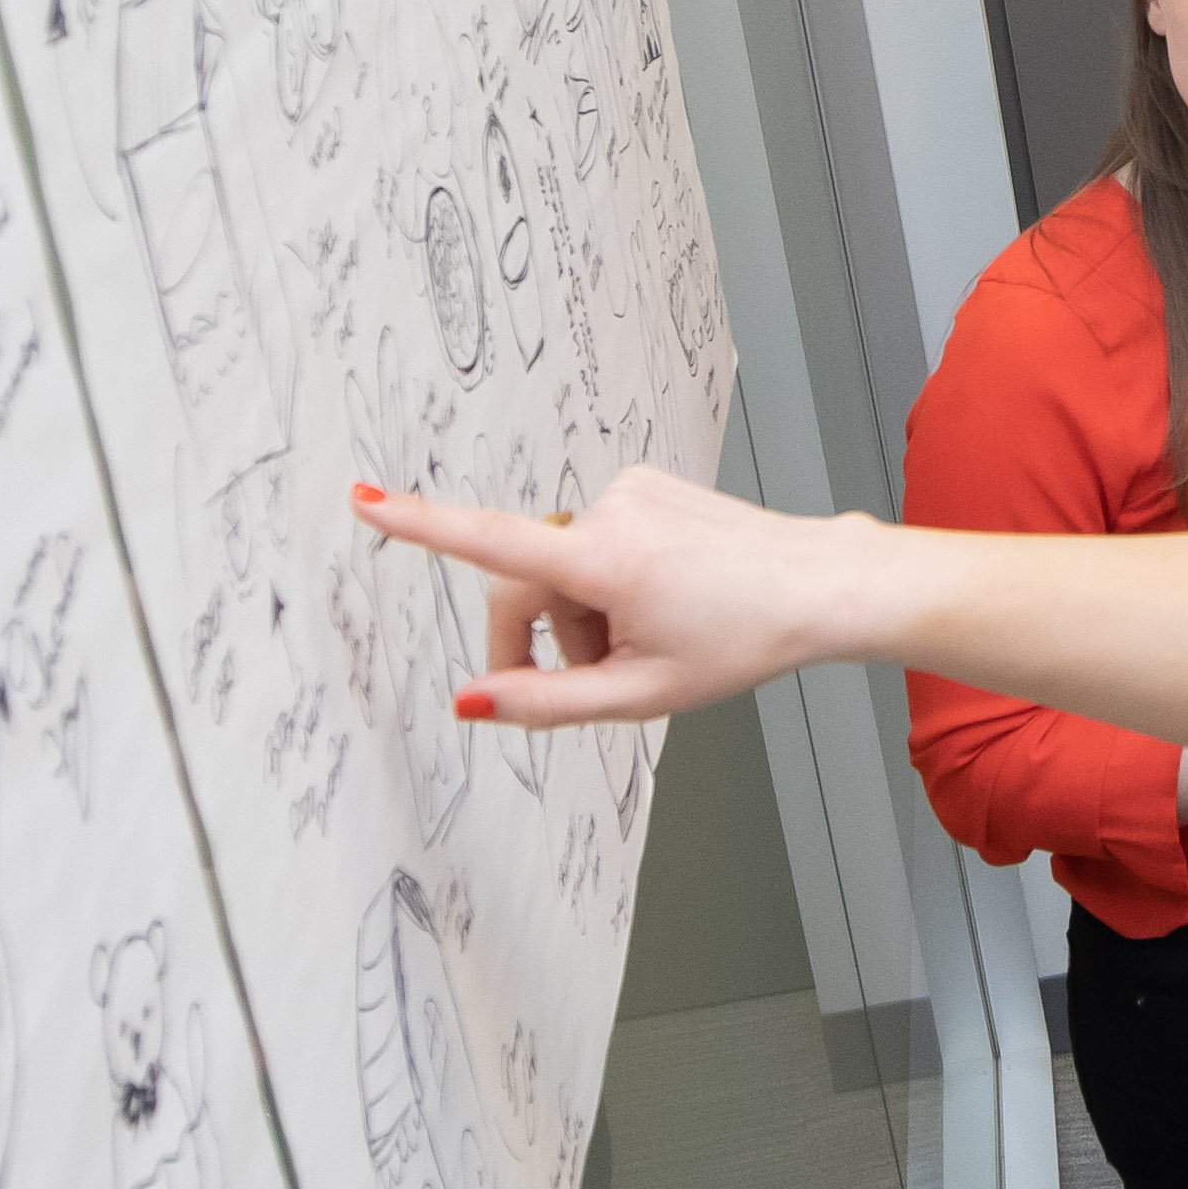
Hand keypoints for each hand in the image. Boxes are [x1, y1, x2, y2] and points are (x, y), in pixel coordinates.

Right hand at [356, 465, 864, 727]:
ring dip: (584, 614)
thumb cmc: (742, 640)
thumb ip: (547, 703)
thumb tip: (470, 702)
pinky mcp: (645, 484)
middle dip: (542, 637)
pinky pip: (597, 541)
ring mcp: (629, 491)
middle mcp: (609, 513)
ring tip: (649, 639)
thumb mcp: (642, 693)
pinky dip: (610, 581)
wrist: (819, 584)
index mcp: (605, 564)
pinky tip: (665, 599)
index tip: (368, 503)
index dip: (421, 526)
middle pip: (526, 581)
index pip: (491, 543)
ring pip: (565, 566)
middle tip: (594, 681)